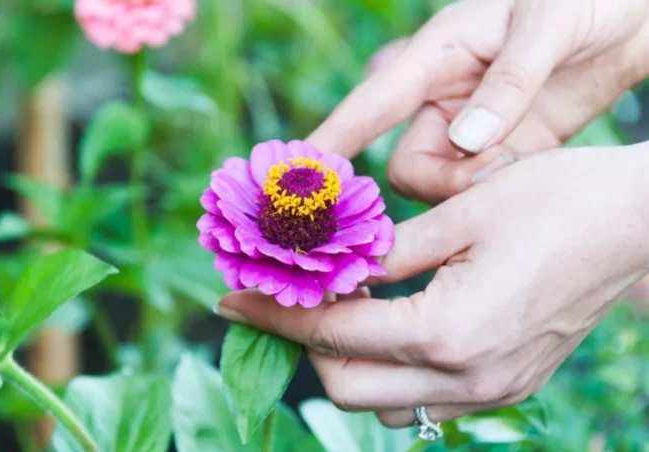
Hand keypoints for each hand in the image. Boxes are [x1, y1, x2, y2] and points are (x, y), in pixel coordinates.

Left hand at [216, 144, 648, 425]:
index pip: (331, 333)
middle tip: (287, 299)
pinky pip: (424, 400)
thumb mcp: (458, 215)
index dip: (274, 315)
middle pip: (347, 386)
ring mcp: (489, 390)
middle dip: (304, 344)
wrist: (638, 226)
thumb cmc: (556, 203)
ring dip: (346, 361)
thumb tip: (323, 264)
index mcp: (447, 332)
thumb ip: (382, 251)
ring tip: (336, 308)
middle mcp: (465, 377)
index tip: (231, 299)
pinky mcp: (505, 385)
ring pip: (383, 403)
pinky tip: (387, 325)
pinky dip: (389, 370)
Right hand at [307, 0, 648, 203]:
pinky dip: (494, 193)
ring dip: (473, 189)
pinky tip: (529, 167)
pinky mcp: (499, 153)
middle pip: (406, 167)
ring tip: (519, 161)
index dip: (332, 142)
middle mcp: (440, 99)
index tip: (297, 179)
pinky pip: (476, 191)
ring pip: (439, 186)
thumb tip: (468, 140)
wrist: (629, 20)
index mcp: (435, 56)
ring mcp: (468, 130)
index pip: (369, 105)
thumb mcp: (548, 25)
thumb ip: (509, 82)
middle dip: (442, 181)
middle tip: (493, 167)